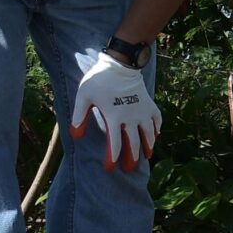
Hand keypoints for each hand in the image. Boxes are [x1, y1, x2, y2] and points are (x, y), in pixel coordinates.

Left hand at [72, 49, 159, 171]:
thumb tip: (75, 136)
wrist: (121, 63)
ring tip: (147, 155)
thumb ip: (79, 116)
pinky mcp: (149, 103)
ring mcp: (142, 111)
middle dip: (131, 158)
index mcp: (114, 117)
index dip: (112, 158)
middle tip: (129, 169)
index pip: (115, 144)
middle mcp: (131, 117)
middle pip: (133, 143)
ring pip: (149, 134)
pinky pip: (157, 119)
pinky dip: (157, 129)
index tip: (110, 168)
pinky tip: (156, 134)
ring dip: (148, 146)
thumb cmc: (100, 79)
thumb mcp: (84, 96)